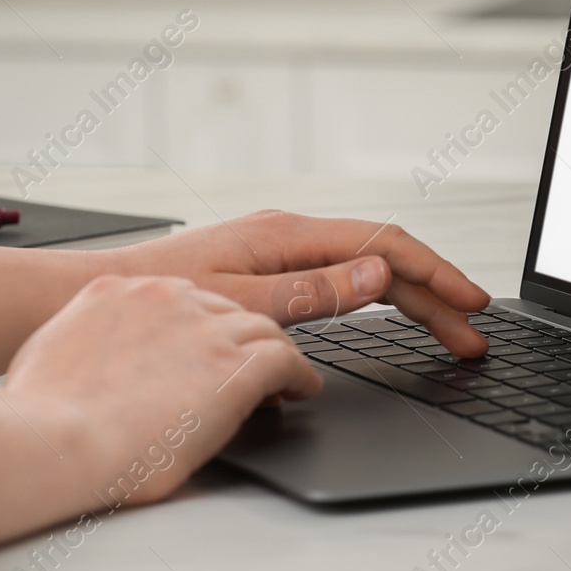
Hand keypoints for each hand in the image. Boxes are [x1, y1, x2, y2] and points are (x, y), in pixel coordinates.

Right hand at [3, 273, 320, 503]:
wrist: (54, 441)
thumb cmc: (42, 416)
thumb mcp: (50, 353)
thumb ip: (81, 341)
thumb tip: (88, 355)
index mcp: (119, 291)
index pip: (179, 299)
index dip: (199, 325)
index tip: (206, 345)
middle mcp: (166, 298)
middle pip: (225, 309)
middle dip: (237, 337)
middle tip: (247, 362)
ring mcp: (204, 328)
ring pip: (262, 329)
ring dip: (274, 353)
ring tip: (284, 376)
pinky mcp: (235, 365)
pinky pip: (286, 360)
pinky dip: (298, 376)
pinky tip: (300, 389)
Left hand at [100, 212, 491, 356]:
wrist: (98, 297)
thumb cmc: (156, 300)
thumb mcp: (240, 304)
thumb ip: (312, 292)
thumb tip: (379, 272)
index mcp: (288, 235)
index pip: (386, 248)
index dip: (436, 276)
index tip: (471, 304)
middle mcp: (289, 235)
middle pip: (383, 261)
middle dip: (434, 296)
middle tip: (472, 336)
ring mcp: (279, 251)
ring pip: (365, 269)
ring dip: (411, 299)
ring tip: (447, 329)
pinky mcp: (267, 269)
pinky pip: (340, 277)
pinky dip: (376, 298)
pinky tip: (390, 313)